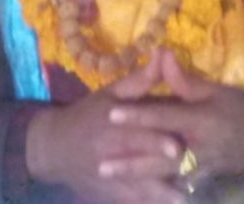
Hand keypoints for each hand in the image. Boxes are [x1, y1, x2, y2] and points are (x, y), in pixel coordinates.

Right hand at [25, 49, 185, 202]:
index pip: (134, 135)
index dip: (155, 142)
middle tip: (191, 179)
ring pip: (137, 190)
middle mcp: (109, 154)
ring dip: (160, 196)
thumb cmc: (88, 114)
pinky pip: (130, 202)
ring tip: (184, 199)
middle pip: (139, 166)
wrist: (53, 147)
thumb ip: (140, 80)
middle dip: (163, 173)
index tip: (177, 148)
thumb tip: (164, 54)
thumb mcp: (111, 93)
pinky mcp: (108, 195)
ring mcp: (108, 178)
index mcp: (111, 125)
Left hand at [105, 49, 243, 181]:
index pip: (164, 116)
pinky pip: (175, 186)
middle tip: (101, 163)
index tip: (112, 114)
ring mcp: (200, 168)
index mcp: (201, 120)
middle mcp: (198, 147)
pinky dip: (155, 190)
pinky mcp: (202, 180)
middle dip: (129, 160)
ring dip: (136, 177)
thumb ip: (186, 80)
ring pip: (163, 175)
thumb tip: (163, 54)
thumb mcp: (218, 90)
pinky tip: (135, 192)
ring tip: (110, 177)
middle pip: (158, 155)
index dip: (138, 115)